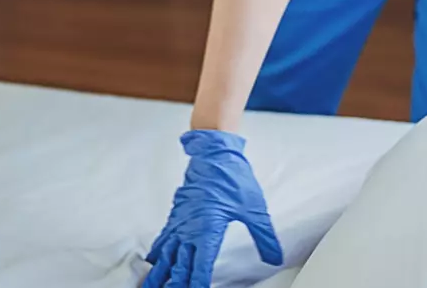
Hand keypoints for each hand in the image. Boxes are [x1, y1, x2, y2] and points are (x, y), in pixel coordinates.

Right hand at [143, 130, 282, 287]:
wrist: (214, 152)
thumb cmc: (232, 176)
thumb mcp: (255, 208)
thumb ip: (264, 236)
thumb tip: (274, 256)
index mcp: (208, 231)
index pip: (200, 268)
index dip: (196, 284)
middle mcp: (190, 229)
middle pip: (178, 266)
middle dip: (173, 283)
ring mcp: (180, 222)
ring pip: (166, 254)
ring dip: (159, 272)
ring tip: (152, 285)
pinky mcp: (177, 214)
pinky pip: (163, 238)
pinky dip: (157, 253)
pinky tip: (153, 260)